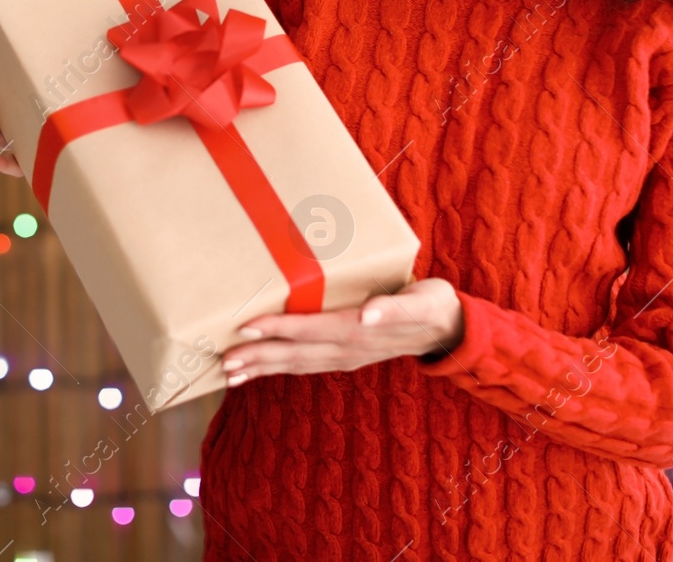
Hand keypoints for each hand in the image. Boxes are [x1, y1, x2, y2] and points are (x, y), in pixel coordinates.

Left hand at [219, 277, 464, 385]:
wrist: (449, 329)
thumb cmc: (431, 304)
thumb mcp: (421, 300)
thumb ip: (394, 307)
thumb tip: (367, 315)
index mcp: (359, 331)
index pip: (310, 329)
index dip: (277, 328)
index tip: (246, 327)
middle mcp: (347, 350)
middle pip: (295, 354)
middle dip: (258, 357)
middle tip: (223, 362)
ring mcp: (345, 358)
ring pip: (296, 364)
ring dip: (262, 367)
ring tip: (230, 372)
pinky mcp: (345, 358)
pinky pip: (305, 364)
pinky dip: (279, 366)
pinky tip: (258, 368)